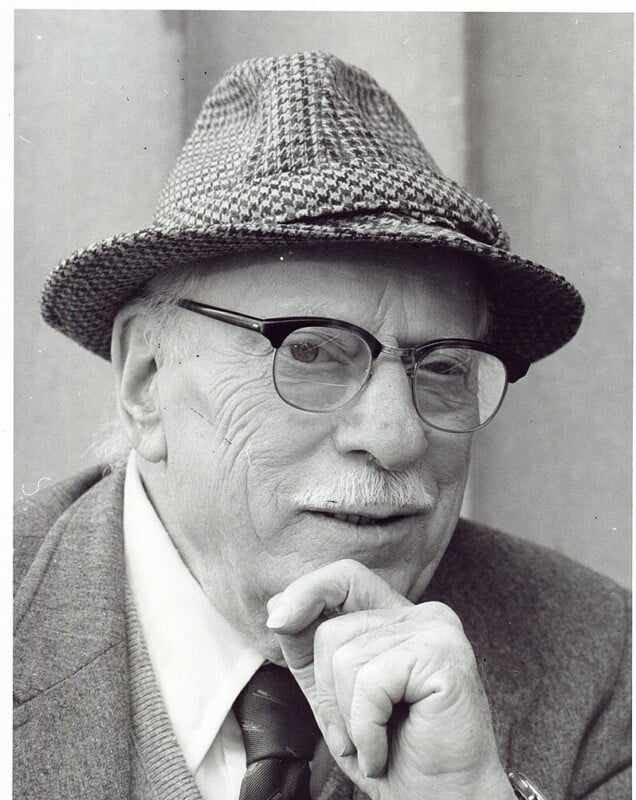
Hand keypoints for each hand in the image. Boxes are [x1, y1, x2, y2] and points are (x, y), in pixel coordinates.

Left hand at [266, 559, 513, 799]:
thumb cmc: (393, 755)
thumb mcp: (334, 696)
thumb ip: (308, 649)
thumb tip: (278, 609)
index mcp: (398, 618)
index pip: (346, 577)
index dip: (308, 591)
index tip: (276, 622)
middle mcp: (422, 615)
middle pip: (334, 629)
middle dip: (328, 694)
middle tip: (356, 734)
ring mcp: (437, 630)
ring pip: (347, 658)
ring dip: (348, 719)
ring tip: (374, 744)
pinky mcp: (443, 654)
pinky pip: (370, 682)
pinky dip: (366, 729)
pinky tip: (385, 752)